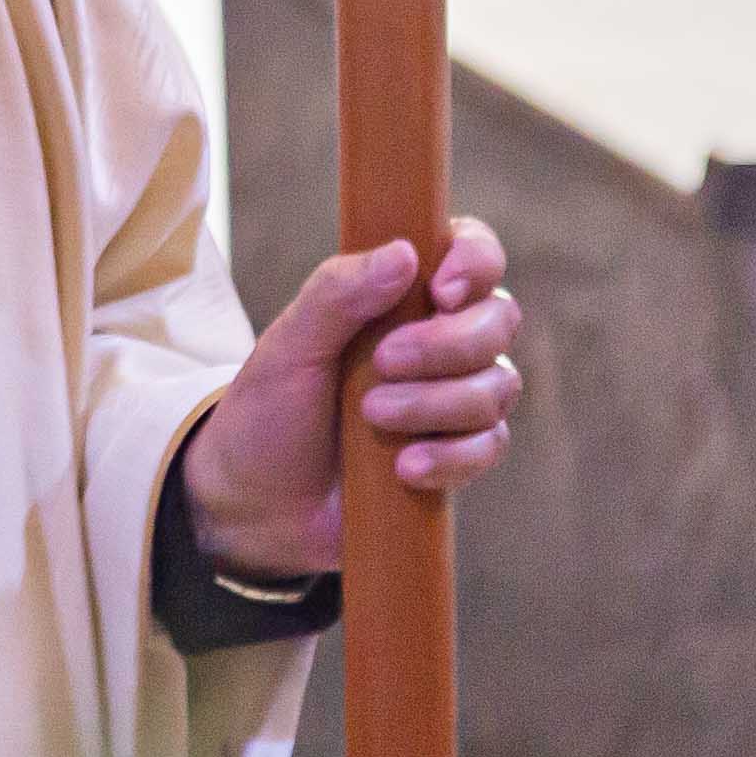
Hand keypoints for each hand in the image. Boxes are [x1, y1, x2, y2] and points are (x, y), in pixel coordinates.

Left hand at [179, 218, 521, 583]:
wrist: (257, 502)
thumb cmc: (271, 409)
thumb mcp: (290, 345)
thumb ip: (338, 292)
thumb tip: (404, 254)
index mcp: (404, 295)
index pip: (473, 254)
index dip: (475, 262)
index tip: (439, 291)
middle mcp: (441, 340)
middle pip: (498, 319)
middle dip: (448, 343)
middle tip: (382, 362)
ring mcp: (453, 399)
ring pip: (497, 386)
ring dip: (436, 402)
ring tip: (373, 416)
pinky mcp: (457, 456)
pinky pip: (489, 446)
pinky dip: (451, 455)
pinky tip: (405, 468)